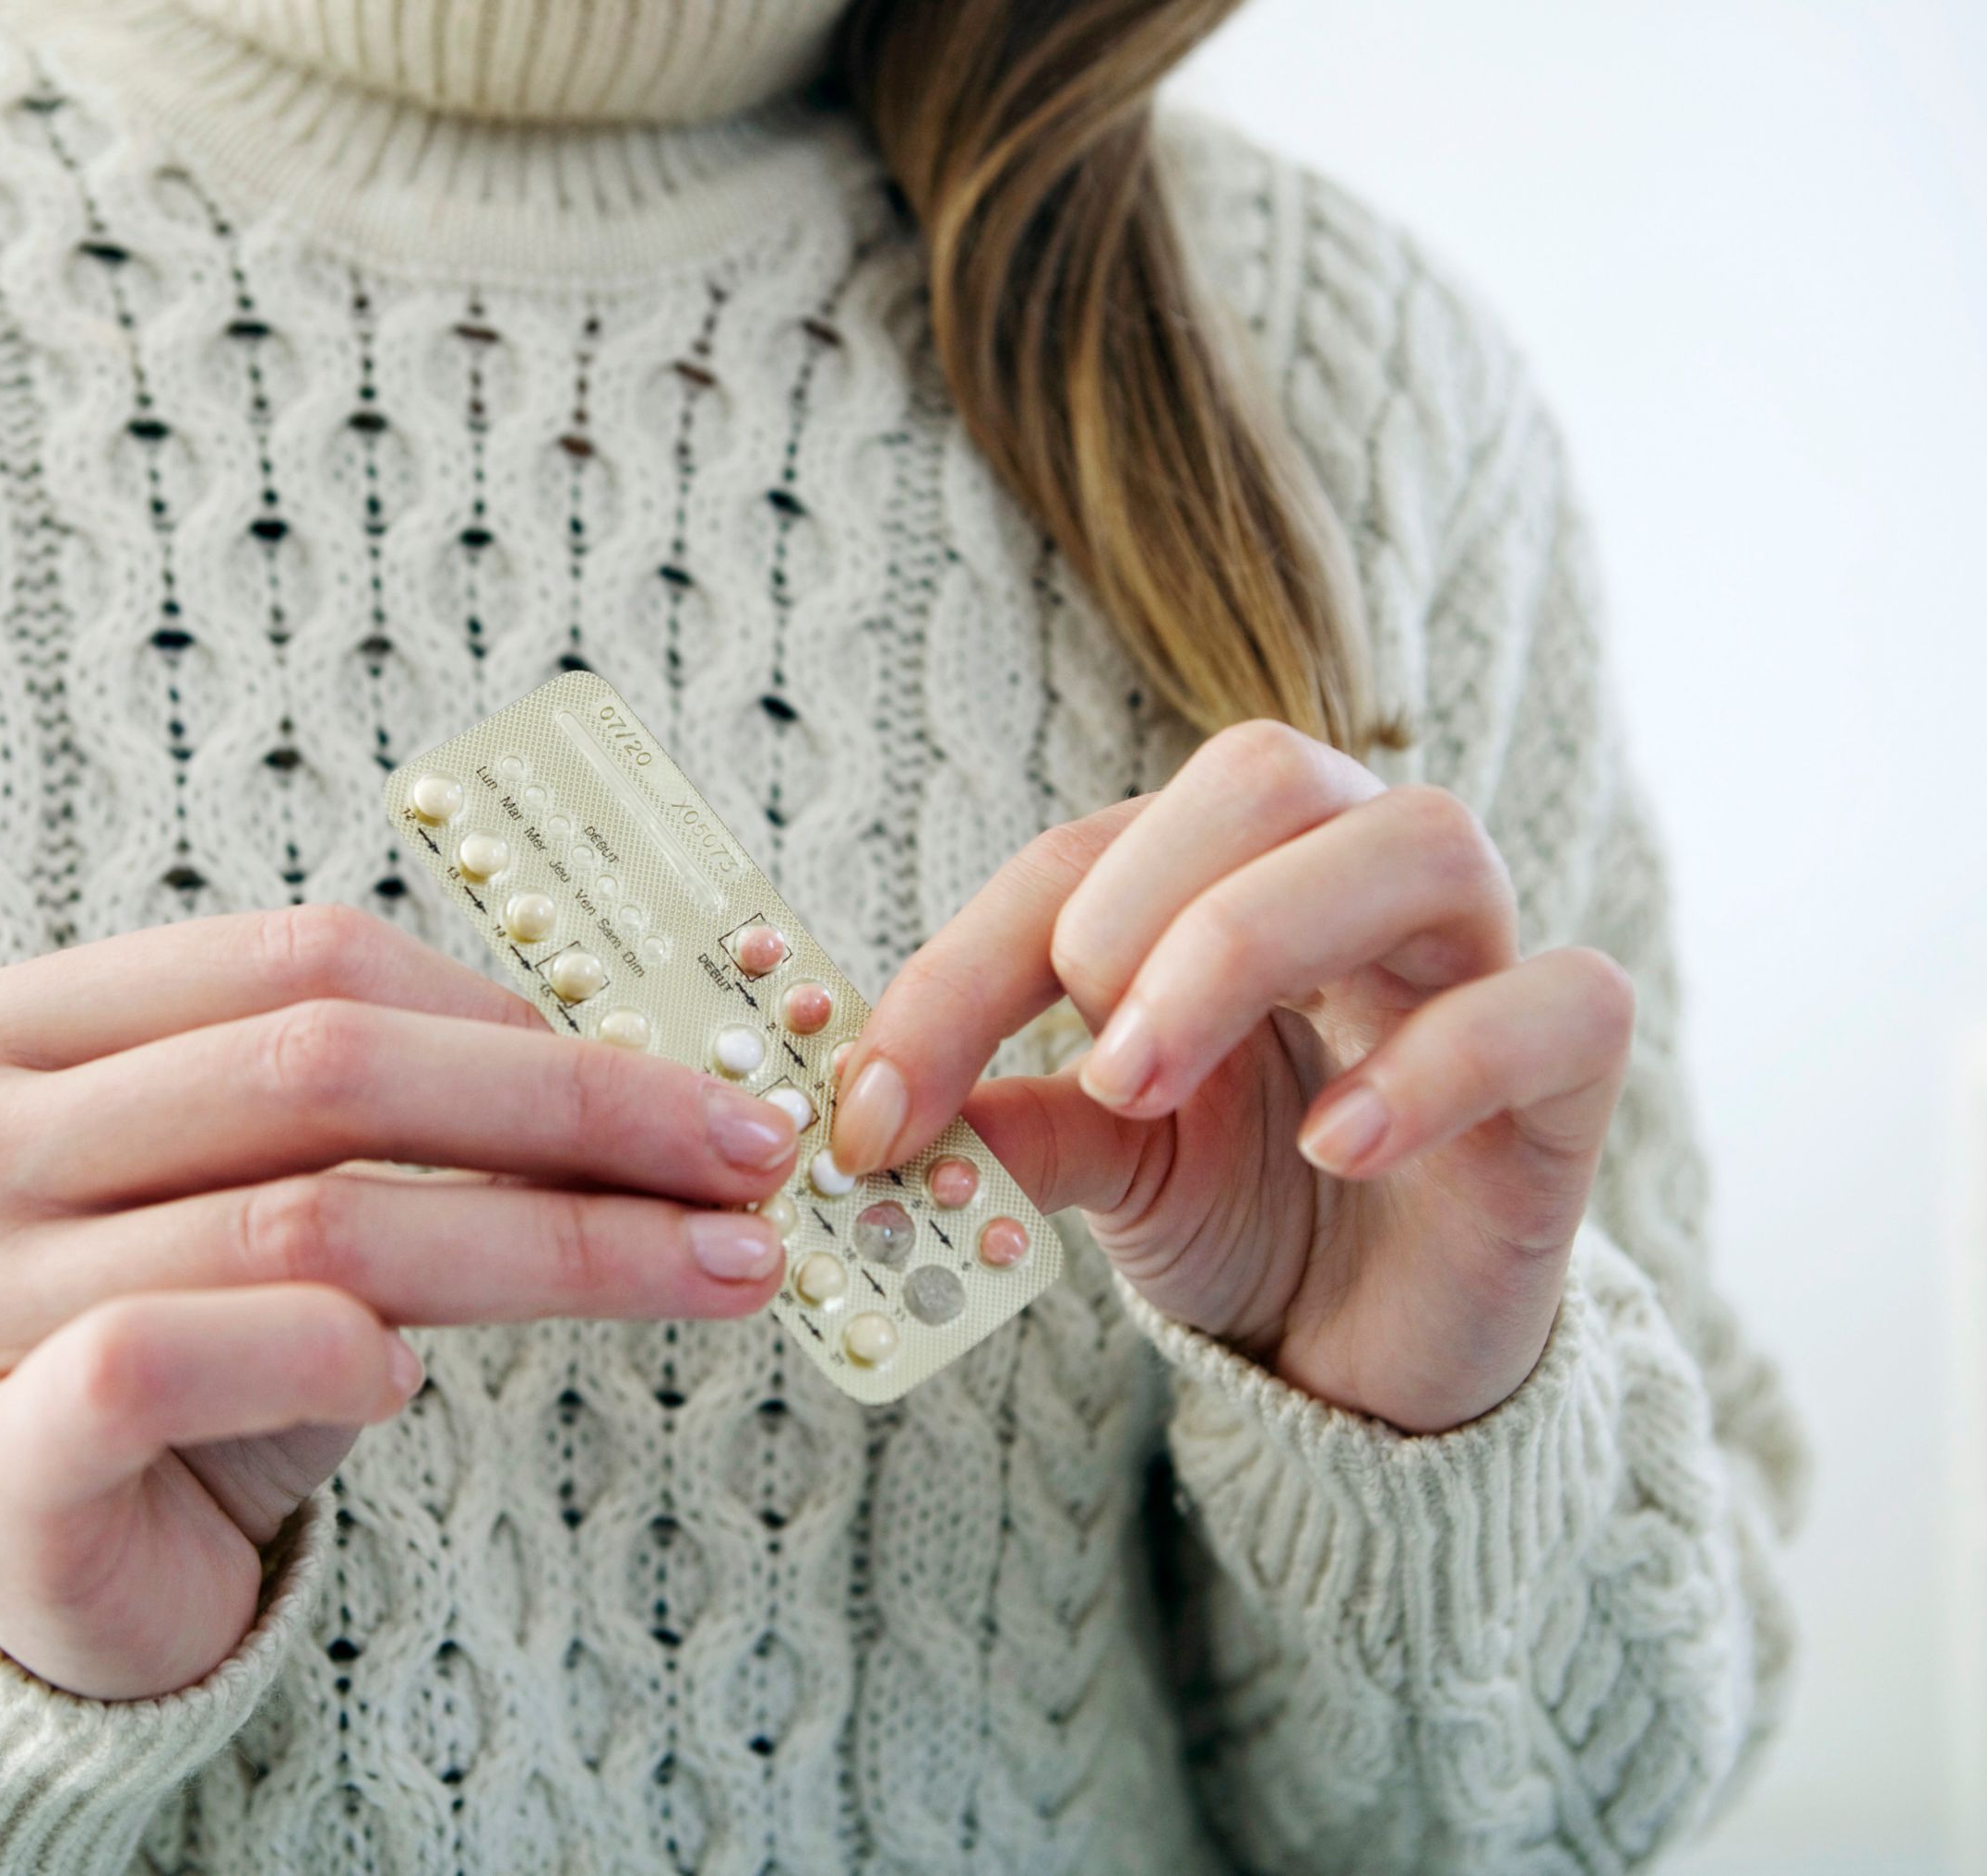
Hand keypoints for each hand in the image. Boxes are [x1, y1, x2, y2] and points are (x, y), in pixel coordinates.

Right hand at [0, 905, 799, 1699]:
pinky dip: (324, 1355)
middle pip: (320, 1074)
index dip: (519, 1014)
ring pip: (304, 1222)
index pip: (306, 964)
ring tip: (709, 1267)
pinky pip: (173, 1358)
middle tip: (746, 1159)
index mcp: (23, 1031)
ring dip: (546, 1244)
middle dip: (572, 1113)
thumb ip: (406, 1126)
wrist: (57, 1571)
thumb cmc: (200, 1353)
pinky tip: (410, 1381)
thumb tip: (659, 1087)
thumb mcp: (289, 1204)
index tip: (694, 1082)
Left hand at [827, 721, 1633, 1433]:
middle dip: (1142, 900)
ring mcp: (1478, 963)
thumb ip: (1014, 1124)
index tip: (874, 1112)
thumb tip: (874, 1116)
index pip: (1083, 856)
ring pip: (1419, 840)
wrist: (1374, 1349)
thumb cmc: (1248, 1212)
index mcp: (1223, 878)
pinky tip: (1339, 1149)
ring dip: (1255, 941)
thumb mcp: (1109, 1165)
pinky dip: (1441, 1063)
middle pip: (1267, 771)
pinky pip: (1562, 1003)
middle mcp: (1355, 881)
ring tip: (1151, 1084)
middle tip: (1083, 1060)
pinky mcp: (1571, 1079)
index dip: (962, 971)